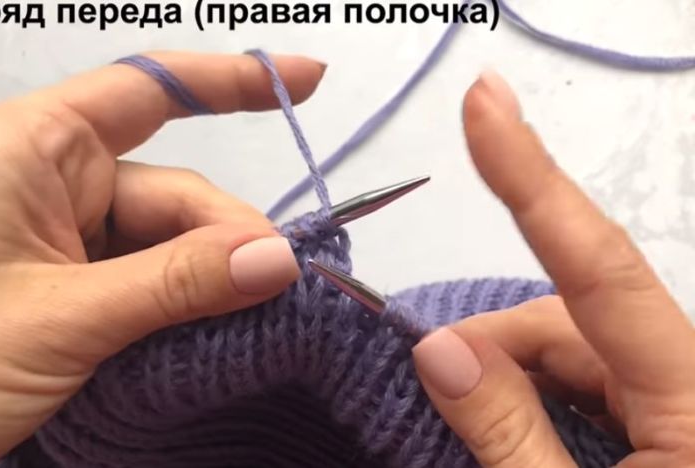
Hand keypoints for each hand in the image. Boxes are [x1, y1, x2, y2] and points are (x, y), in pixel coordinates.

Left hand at [0, 52, 324, 466]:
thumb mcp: (63, 319)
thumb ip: (177, 283)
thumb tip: (281, 258)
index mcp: (32, 149)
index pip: (146, 91)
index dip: (231, 80)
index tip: (309, 82)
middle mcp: (51, 177)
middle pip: (172, 191)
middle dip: (227, 240)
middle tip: (283, 292)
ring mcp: (62, 233)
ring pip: (169, 242)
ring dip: (210, 281)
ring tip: (256, 323)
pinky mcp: (71, 282)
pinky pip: (149, 278)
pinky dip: (185, 305)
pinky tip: (219, 330)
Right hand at [412, 71, 694, 466]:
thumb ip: (506, 434)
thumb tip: (438, 348)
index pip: (597, 267)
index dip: (532, 178)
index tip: (484, 104)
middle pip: (576, 318)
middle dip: (497, 349)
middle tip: (435, 397)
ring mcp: (685, 400)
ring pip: (580, 354)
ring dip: (515, 384)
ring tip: (482, 441)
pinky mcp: (672, 420)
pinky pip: (594, 386)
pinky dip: (542, 404)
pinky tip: (520, 443)